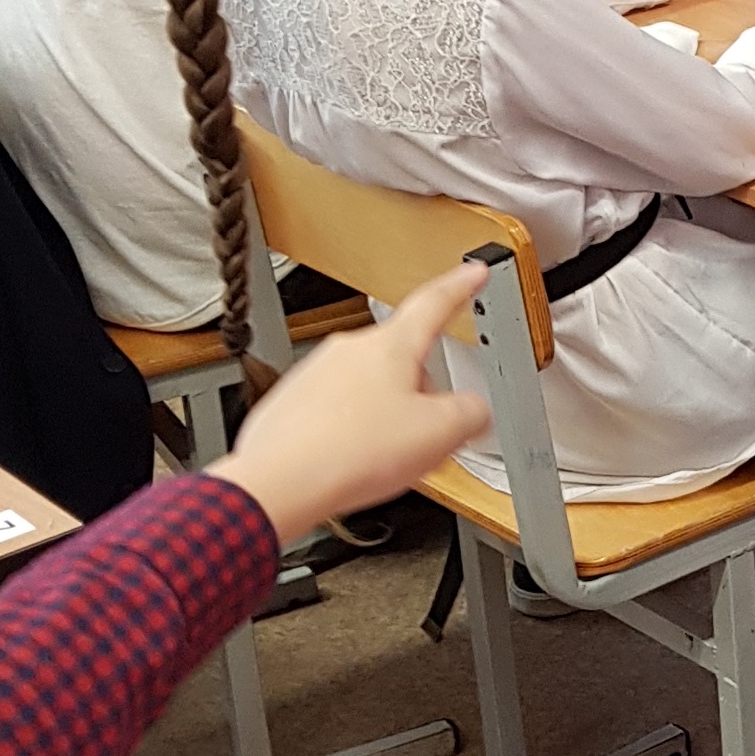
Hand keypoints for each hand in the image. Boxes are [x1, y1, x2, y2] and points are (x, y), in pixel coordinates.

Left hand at [209, 261, 492, 541]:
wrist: (279, 483)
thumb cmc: (347, 454)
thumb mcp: (441, 434)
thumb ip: (472, 413)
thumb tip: (475, 412)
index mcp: (390, 346)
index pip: (435, 303)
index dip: (461, 287)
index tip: (473, 272)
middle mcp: (349, 351)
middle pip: (405, 364)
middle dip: (421, 397)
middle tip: (426, 435)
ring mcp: (316, 375)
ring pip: (372, 393)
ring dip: (385, 422)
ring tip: (381, 460)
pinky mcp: (293, 404)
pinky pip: (338, 414)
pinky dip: (352, 437)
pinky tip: (353, 464)